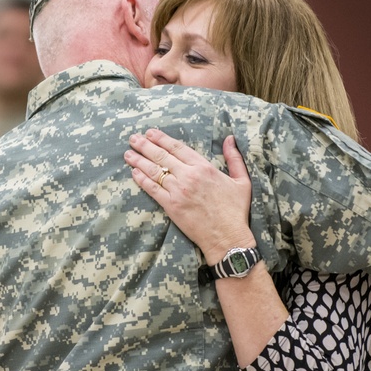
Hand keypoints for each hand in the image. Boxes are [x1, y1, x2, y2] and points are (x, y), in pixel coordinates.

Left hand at [125, 129, 254, 263]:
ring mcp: (178, 191)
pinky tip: (134, 173)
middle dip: (145, 145)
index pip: (177, 148)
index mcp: (204, 167)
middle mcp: (188, 176)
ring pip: (154, 171)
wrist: (227, 237)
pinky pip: (152, 189)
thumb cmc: (235, 211)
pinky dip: (142, 180)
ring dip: (139, 161)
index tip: (150, 133)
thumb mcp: (241, 180)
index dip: (162, 139)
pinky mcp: (171, 206)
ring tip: (128, 153)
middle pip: (162, 156)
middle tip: (133, 138)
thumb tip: (230, 138)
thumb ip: (234, 158)